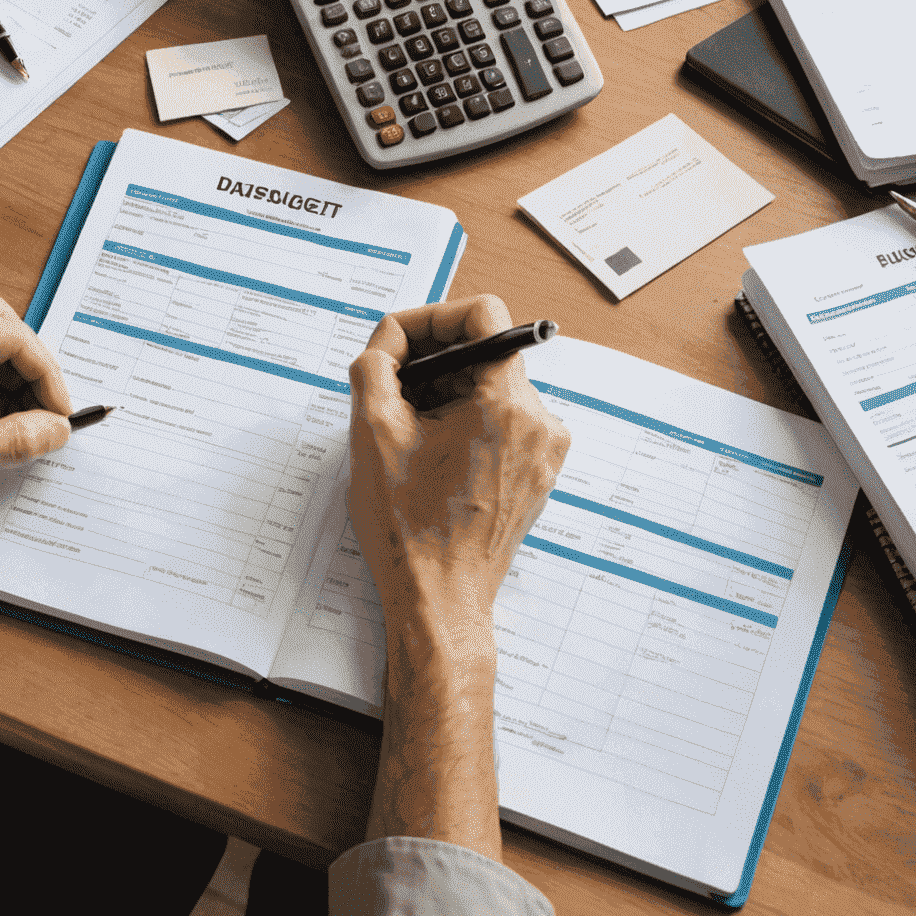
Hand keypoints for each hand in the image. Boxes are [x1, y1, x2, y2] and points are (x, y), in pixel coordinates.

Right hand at [348, 293, 569, 638]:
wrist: (438, 600)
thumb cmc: (411, 528)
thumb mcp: (372, 431)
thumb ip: (375, 364)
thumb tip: (386, 343)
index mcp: (508, 404)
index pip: (483, 315)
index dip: (432, 317)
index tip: (399, 343)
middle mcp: (540, 422)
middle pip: (483, 352)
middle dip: (431, 362)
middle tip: (388, 390)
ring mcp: (543, 451)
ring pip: (488, 388)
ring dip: (444, 394)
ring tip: (406, 432)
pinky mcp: (535, 473)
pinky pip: (499, 422)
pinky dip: (463, 422)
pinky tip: (428, 455)